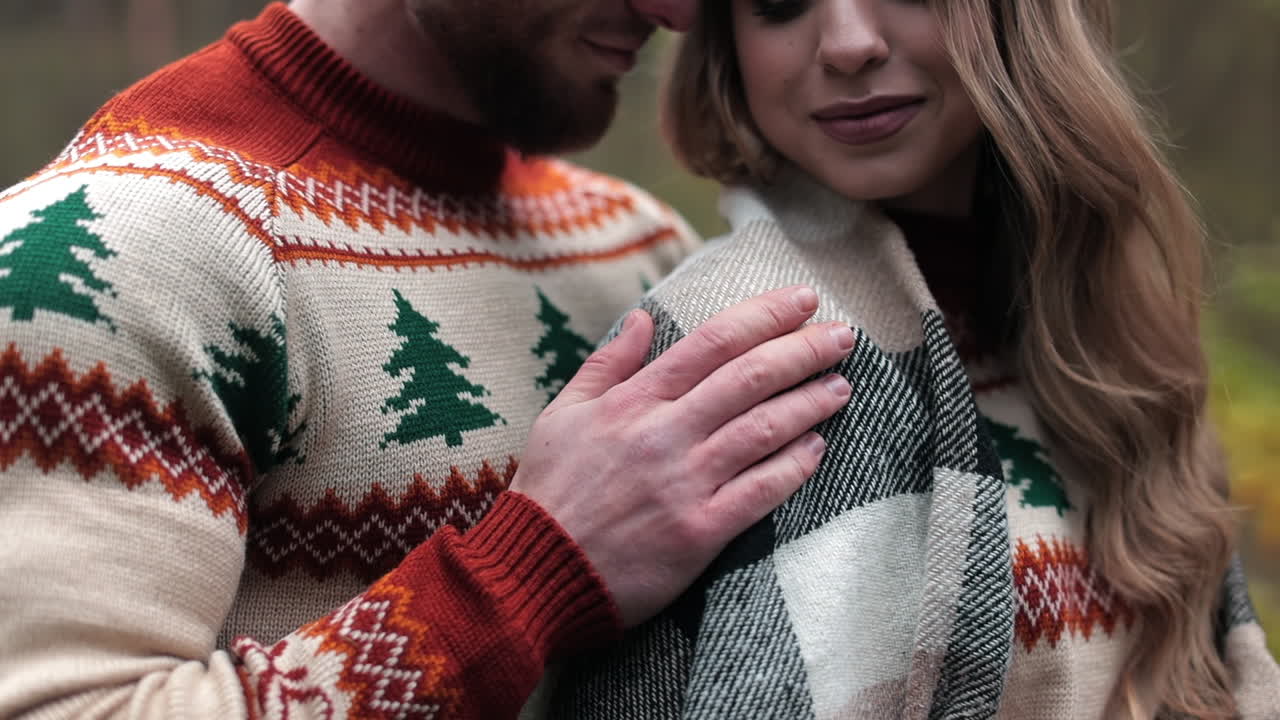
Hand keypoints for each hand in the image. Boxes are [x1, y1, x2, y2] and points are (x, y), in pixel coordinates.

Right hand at [509, 286, 853, 625]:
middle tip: (842, 335)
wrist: (534, 571)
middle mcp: (665, 434)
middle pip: (750, 377)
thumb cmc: (549, 491)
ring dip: (809, 403)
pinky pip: (760, 491)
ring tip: (840, 386)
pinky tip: (817, 449)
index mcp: (634, 401)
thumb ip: (607, 364)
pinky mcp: (698, 532)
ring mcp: (684, 483)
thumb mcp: (563, 414)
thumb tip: (643, 318)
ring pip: (763, 429)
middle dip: (803, 350)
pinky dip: (794, 466)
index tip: (802, 300)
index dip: (764, 316)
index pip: (713, 343)